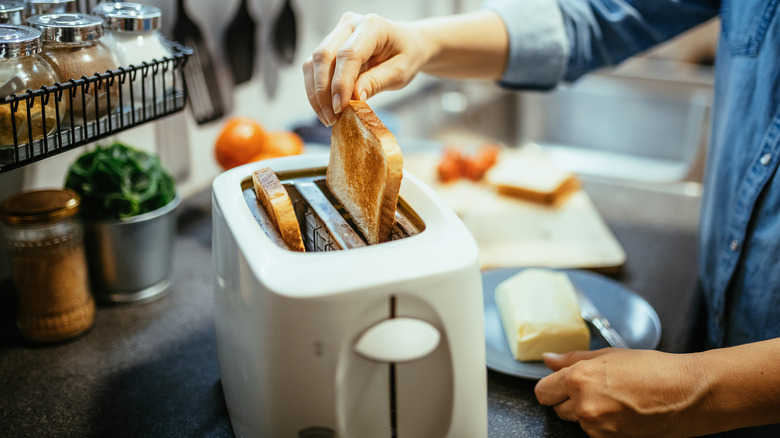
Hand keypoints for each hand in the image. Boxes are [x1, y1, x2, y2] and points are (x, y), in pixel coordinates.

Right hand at [302, 12, 430, 125]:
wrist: (407, 44)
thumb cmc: (407, 55)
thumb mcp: (400, 72)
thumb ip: (376, 82)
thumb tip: (354, 99)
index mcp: (372, 26)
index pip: (348, 54)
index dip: (341, 83)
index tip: (340, 108)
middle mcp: (349, 24)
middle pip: (324, 56)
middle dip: (323, 91)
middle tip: (331, 118)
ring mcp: (337, 33)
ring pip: (313, 62)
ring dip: (316, 94)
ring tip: (328, 118)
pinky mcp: (330, 45)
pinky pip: (314, 68)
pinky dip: (316, 90)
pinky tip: (325, 109)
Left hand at [534, 348, 704, 437]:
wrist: (687, 394)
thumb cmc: (653, 369)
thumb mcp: (609, 355)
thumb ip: (571, 359)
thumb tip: (548, 359)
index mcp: (579, 379)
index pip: (542, 392)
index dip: (551, 386)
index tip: (560, 382)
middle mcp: (584, 405)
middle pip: (556, 408)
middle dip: (568, 398)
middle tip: (593, 386)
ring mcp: (597, 426)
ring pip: (575, 420)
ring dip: (585, 411)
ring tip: (611, 397)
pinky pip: (593, 431)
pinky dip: (600, 423)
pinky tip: (620, 410)